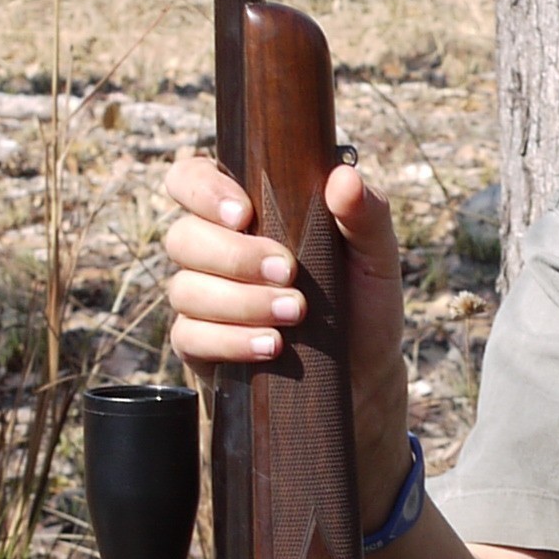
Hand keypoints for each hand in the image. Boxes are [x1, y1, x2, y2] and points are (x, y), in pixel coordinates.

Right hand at [162, 146, 413, 530]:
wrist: (364, 380)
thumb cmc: (363, 307)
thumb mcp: (376, 260)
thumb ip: (365, 216)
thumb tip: (344, 178)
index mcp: (243, 215)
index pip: (190, 179)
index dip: (201, 189)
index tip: (242, 212)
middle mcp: (212, 253)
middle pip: (183, 238)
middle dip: (234, 255)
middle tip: (288, 270)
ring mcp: (201, 300)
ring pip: (185, 289)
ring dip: (240, 300)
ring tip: (295, 313)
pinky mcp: (200, 347)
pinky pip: (190, 337)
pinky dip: (230, 340)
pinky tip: (271, 346)